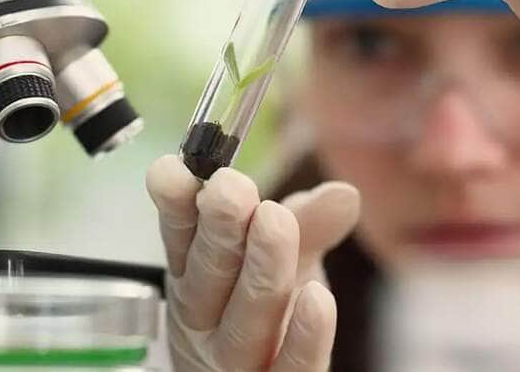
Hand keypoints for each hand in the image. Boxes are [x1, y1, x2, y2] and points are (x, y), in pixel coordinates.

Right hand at [146, 155, 359, 370]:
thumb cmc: (269, 307)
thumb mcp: (288, 256)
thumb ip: (310, 224)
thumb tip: (344, 193)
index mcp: (195, 274)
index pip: (181, 238)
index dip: (176, 205)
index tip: (174, 169)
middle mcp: (206, 317)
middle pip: (206, 277)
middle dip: (219, 229)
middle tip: (230, 188)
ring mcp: (235, 360)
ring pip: (242, 321)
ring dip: (258, 270)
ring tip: (274, 221)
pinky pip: (289, 369)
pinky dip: (302, 337)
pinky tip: (318, 297)